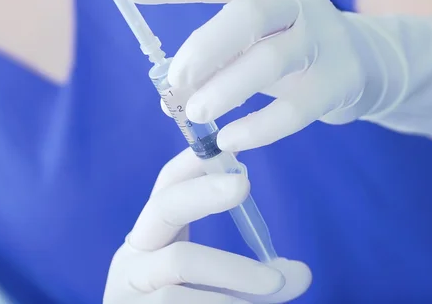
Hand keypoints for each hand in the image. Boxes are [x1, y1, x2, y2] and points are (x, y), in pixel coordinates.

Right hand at [103, 148, 311, 302]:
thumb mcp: (218, 292)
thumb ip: (255, 281)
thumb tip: (303, 272)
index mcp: (153, 240)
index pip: (167, 187)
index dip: (192, 163)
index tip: (224, 144)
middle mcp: (133, 256)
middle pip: (164, 207)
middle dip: (204, 191)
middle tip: (244, 184)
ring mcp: (128, 286)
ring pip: (183, 261)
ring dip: (236, 271)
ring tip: (276, 283)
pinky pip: (185, 300)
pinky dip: (225, 302)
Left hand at [121, 0, 391, 151]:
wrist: (363, 61)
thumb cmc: (290, 48)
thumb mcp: (255, 38)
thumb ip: (217, 58)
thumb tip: (170, 93)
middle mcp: (297, 3)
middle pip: (247, 16)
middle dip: (204, 50)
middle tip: (174, 82)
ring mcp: (323, 40)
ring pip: (270, 61)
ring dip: (226, 89)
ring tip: (196, 114)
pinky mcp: (340, 81)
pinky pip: (297, 109)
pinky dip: (259, 126)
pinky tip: (230, 139)